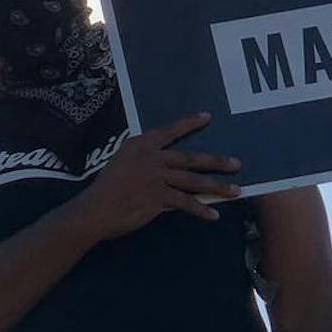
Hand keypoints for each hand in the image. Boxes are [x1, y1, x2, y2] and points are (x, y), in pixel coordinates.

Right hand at [71, 112, 240, 242]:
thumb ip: (144, 161)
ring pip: (193, 181)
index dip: (189, 124)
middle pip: (190, 158)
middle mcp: (151, 158)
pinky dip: (201, 209)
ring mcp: (156, 178)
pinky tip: (213, 214)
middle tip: (236, 163)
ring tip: (235, 191)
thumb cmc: (105, 188)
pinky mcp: (158, 198)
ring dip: (217, 186)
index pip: (169, 131)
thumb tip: (166, 168)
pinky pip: (186, 203)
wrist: (95, 209)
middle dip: (216, 161)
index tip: (207, 117)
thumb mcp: (121, 163)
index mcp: (140, 145)